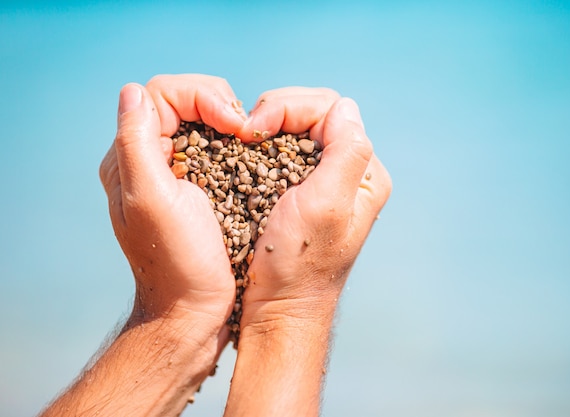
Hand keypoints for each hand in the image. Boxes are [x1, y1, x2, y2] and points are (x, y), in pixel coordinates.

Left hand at [41, 76, 249, 416]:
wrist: (193, 308)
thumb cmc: (179, 261)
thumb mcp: (152, 200)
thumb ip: (135, 142)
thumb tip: (131, 92)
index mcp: (132, 157)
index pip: (164, 94)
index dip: (204, 97)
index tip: (236, 125)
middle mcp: (148, 158)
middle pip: (183, 100)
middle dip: (219, 104)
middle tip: (246, 131)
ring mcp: (173, 171)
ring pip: (201, 120)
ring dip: (230, 121)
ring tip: (250, 141)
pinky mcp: (196, 184)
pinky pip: (214, 144)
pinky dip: (235, 141)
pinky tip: (250, 155)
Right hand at [223, 88, 391, 416]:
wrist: (277, 310)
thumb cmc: (298, 265)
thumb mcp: (327, 206)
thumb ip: (347, 152)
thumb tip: (345, 108)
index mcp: (364, 174)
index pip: (331, 109)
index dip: (290, 107)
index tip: (255, 128)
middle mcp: (347, 174)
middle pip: (313, 114)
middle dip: (276, 113)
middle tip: (246, 133)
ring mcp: (320, 182)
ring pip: (293, 130)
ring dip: (265, 129)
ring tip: (242, 143)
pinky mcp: (295, 192)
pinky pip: (279, 151)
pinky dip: (259, 147)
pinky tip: (243, 157)